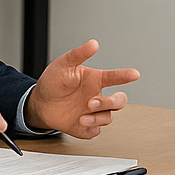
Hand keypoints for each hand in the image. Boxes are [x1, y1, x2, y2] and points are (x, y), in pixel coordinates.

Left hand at [25, 39, 139, 136]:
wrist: (40, 103)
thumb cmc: (53, 82)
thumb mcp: (64, 64)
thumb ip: (79, 54)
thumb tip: (93, 43)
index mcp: (95, 80)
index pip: (114, 77)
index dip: (125, 75)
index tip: (134, 74)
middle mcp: (97, 96)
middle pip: (119, 101)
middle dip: (111, 102)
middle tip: (92, 102)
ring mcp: (93, 112)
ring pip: (109, 117)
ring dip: (98, 117)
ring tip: (83, 116)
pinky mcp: (87, 126)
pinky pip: (97, 131)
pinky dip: (92, 128)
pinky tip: (81, 122)